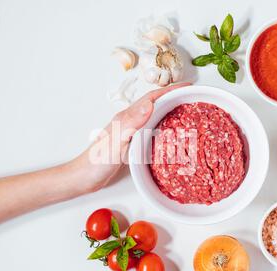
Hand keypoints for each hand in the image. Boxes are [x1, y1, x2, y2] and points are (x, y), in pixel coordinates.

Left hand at [72, 82, 190, 193]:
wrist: (85, 178)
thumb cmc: (97, 160)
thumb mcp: (117, 140)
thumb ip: (131, 122)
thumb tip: (150, 104)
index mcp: (127, 117)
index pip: (152, 98)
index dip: (170, 90)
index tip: (187, 86)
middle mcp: (129, 122)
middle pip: (155, 105)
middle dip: (173, 98)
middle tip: (192, 99)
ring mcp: (130, 133)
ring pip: (154, 117)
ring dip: (169, 112)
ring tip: (186, 113)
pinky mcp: (131, 145)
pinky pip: (151, 132)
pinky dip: (163, 129)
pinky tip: (170, 137)